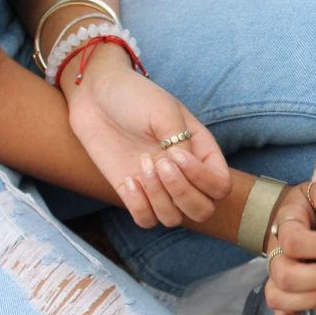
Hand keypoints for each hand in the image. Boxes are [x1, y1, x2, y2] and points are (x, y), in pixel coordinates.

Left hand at [63, 44, 231, 227]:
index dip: (203, 179)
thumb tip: (183, 170)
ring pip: (174, 219)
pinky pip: (146, 220)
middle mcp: (185, 175)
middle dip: (182, 193)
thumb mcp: (165, 111)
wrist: (95, 94)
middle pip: (203, 210)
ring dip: (158, 197)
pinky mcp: (133, 193)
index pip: (220, 186)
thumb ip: (181, 143)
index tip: (176, 154)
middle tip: (159, 164)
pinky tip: (128, 181)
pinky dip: (139, 206)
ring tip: (142, 165)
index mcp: (201, 153)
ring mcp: (159, 186)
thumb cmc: (135, 96)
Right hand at [264, 181, 315, 314]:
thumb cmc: (307, 207)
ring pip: (280, 300)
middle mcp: (275, 258)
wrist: (288, 218)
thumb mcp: (312, 191)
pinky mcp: (283, 297)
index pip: (294, 243)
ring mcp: (276, 281)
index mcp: (284, 230)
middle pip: (287, 276)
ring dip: (315, 297)